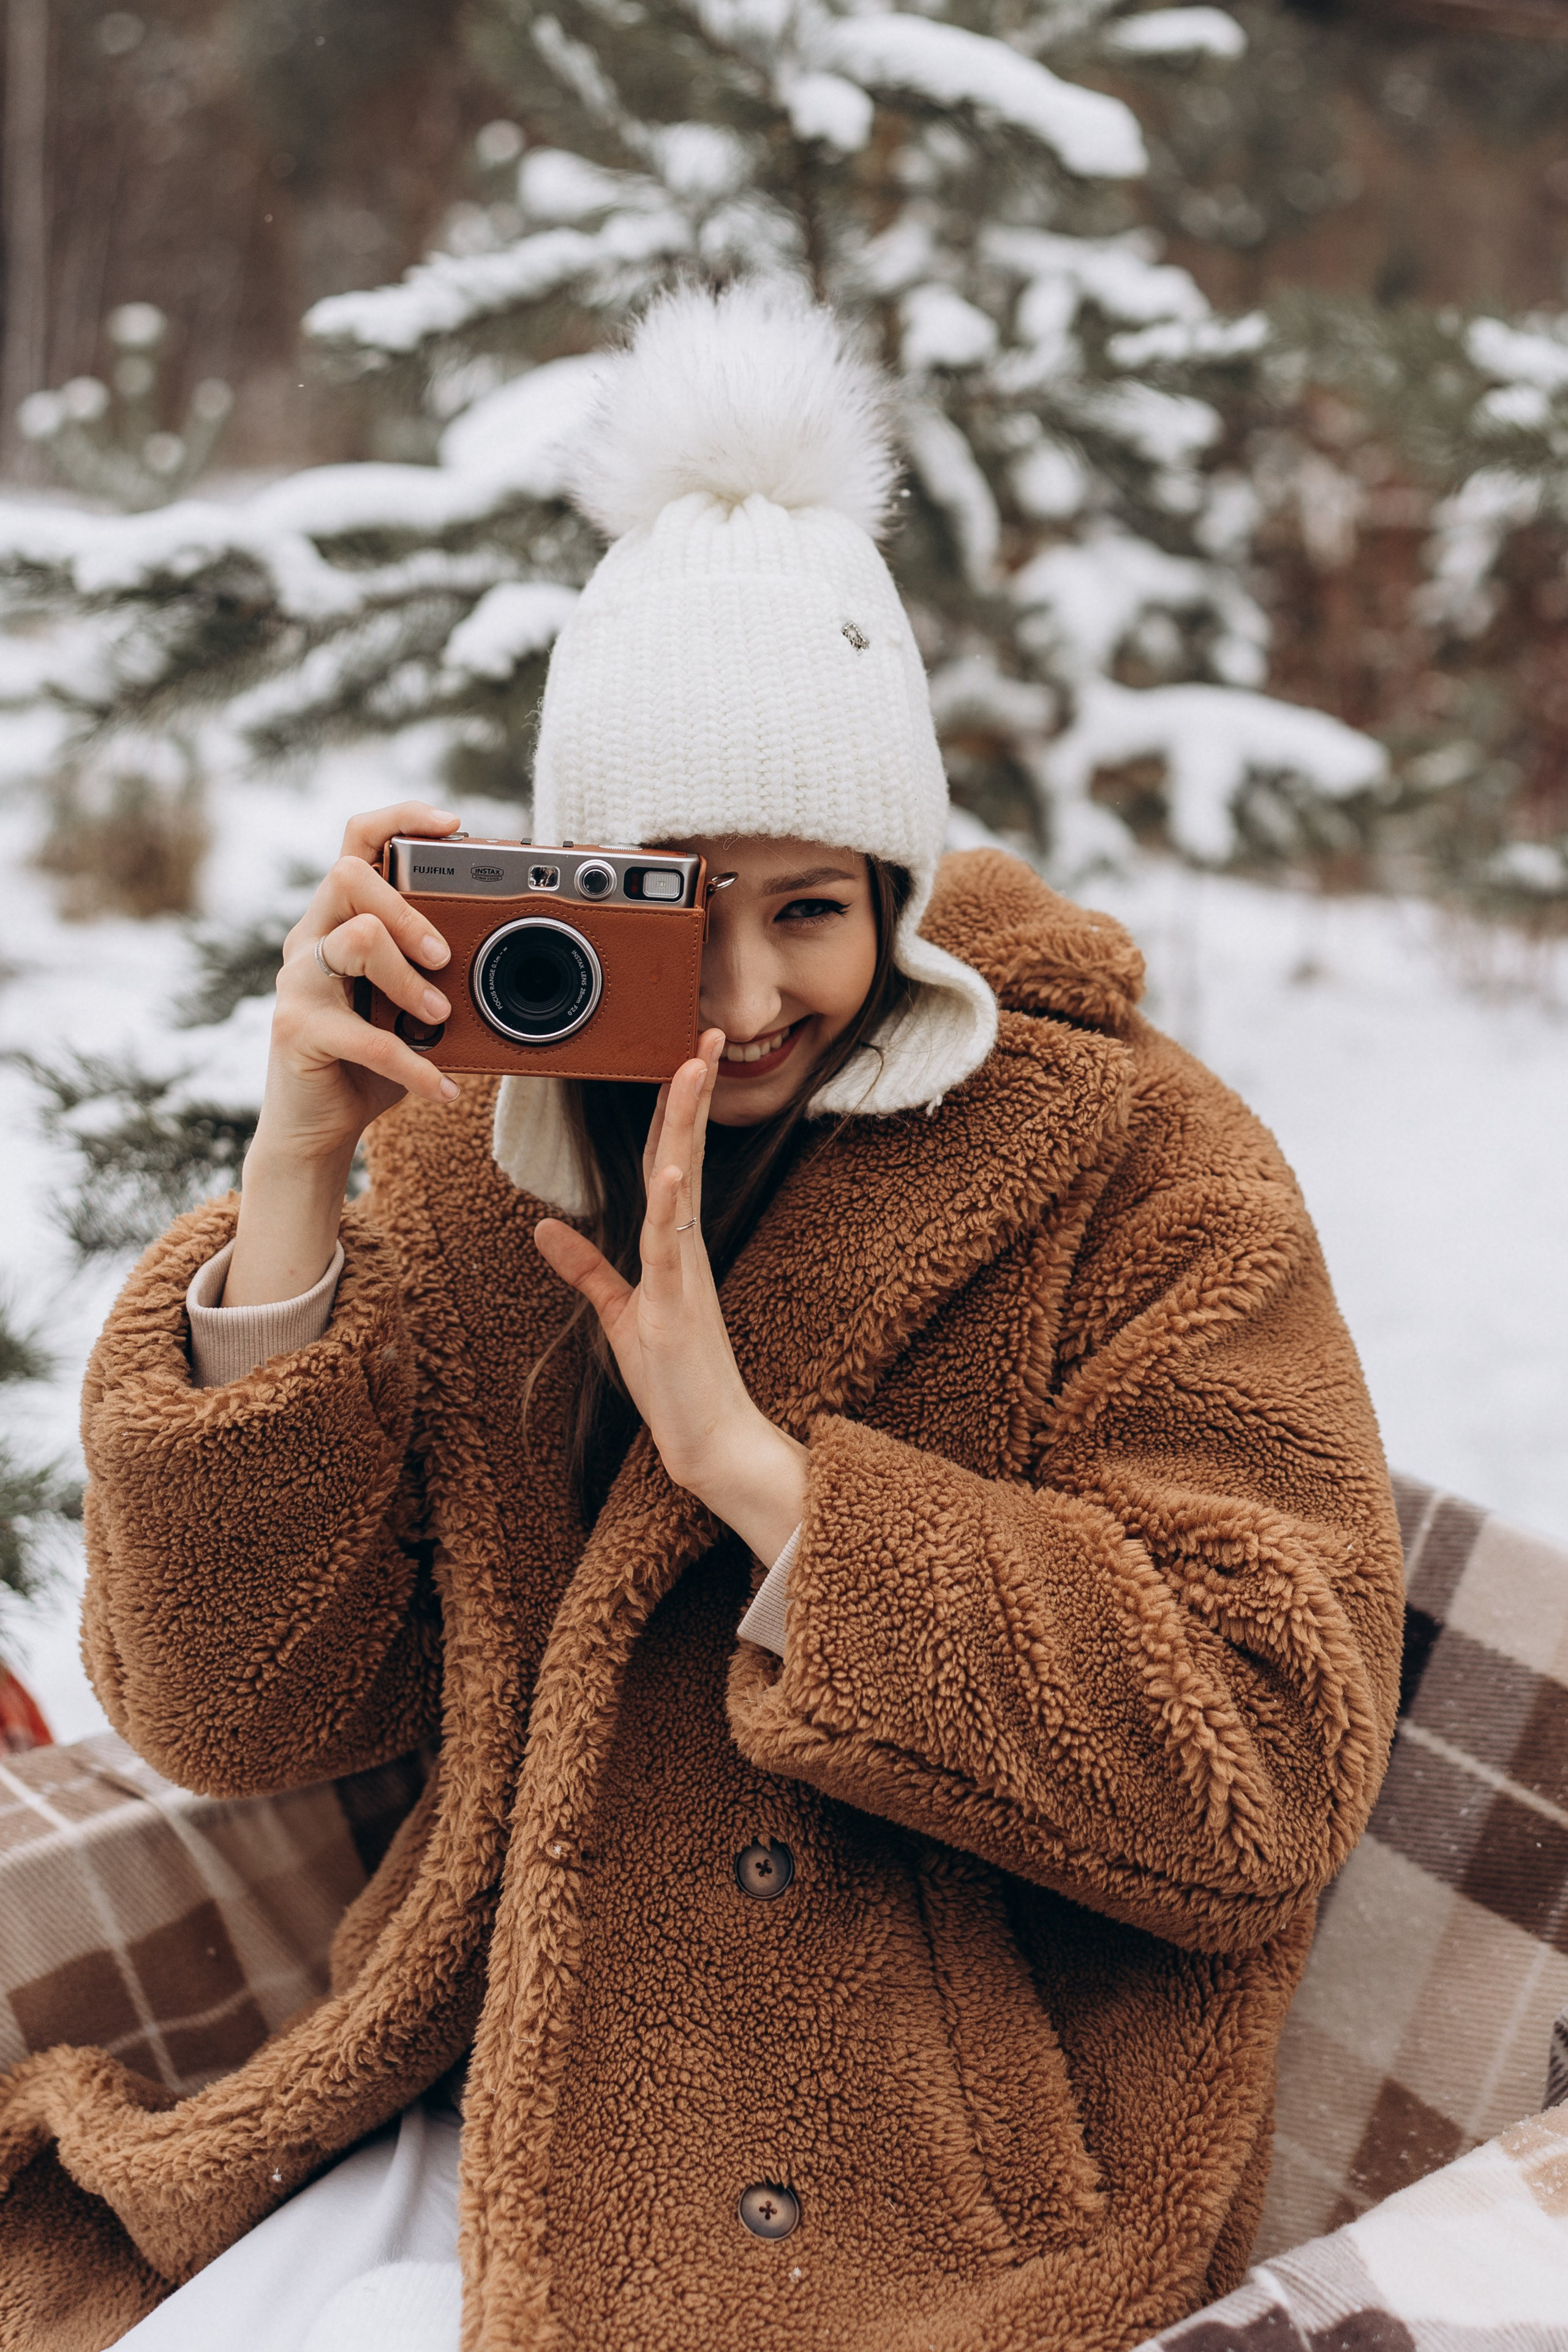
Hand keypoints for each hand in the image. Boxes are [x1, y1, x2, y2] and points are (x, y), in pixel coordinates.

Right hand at [226, 801, 461, 1307]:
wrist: (316, 1127)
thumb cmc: (367, 1062)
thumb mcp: (408, 1009)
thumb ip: (439, 977)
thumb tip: (514, 962)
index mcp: (338, 921)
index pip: (355, 840)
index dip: (400, 818)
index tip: (453, 823)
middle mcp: (309, 940)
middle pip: (348, 876)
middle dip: (408, 908)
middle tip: (445, 956)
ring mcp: (297, 982)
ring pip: (355, 937)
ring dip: (410, 979)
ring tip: (440, 1017)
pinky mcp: (296, 1030)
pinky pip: (363, 1036)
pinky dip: (414, 1066)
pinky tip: (443, 1088)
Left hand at [533, 1032, 806, 1564]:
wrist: (712, 1441)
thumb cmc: (674, 1383)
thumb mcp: (619, 1315)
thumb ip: (585, 1269)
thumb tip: (544, 1227)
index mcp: (674, 1244)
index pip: (672, 1159)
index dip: (675, 1107)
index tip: (686, 1054)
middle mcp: (684, 1247)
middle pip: (685, 1154)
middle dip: (693, 1093)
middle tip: (705, 1033)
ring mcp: (685, 1273)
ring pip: (682, 1183)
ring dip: (685, 1126)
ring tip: (690, 1070)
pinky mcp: (676, 1306)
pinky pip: (670, 1246)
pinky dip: (669, 1203)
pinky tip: (669, 1166)